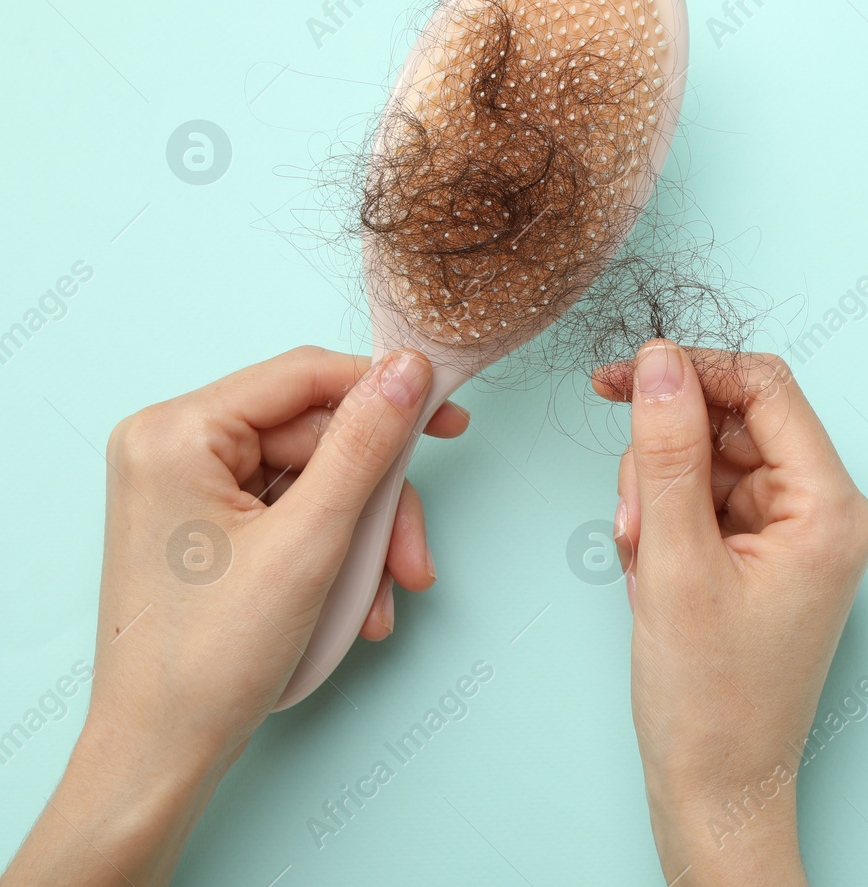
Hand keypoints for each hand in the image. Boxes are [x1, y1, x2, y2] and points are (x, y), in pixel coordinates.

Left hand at [3, 346, 462, 886]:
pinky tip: (354, 606)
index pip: (305, 377)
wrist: (160, 754)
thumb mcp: (309, 543)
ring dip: (362, 539)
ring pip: (315, 481)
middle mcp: (172, 447)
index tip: (447, 419)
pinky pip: (293, 513)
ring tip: (383, 598)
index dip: (385, 394)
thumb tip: (407, 372)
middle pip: (317, 438)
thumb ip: (363, 447)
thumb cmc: (208, 660)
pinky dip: (334, 554)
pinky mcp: (204, 524)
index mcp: (176, 433)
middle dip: (376, 503)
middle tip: (412, 556)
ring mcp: (185, 487)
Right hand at [595, 342, 867, 886]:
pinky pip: (704, 501)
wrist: (716, 790)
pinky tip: (652, 576)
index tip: (619, 377)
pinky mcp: (763, 555)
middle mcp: (822, 511)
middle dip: (665, 459)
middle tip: (634, 524)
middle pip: (731, 423)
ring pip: (707, 461)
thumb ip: (666, 452)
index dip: (690, 371)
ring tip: (645, 567)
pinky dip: (665, 527)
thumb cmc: (712, 702)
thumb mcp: (675, 563)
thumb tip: (659, 362)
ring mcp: (793, 534)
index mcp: (829, 506)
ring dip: (658, 498)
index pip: (765, 388)